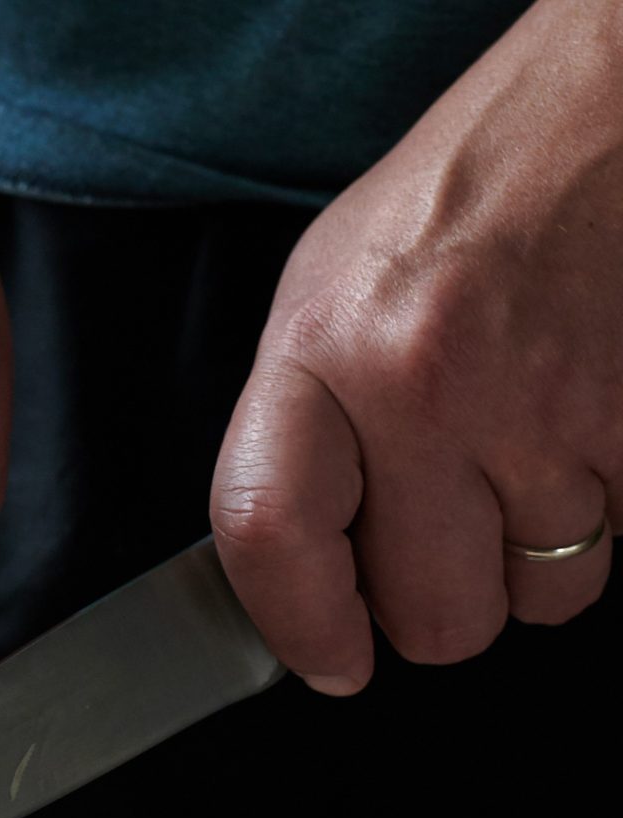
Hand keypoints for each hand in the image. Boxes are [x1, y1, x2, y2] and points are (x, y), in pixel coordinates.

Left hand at [212, 0, 622, 690]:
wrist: (601, 116)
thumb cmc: (456, 209)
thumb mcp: (324, 302)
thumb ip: (298, 440)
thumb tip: (294, 579)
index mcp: (323, 353)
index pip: (269, 536)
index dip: (299, 627)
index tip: (329, 659)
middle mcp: (430, 388)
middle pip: (434, 614)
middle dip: (440, 602)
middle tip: (443, 534)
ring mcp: (553, 408)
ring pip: (544, 597)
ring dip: (534, 558)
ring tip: (518, 456)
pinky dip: (606, 510)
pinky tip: (579, 431)